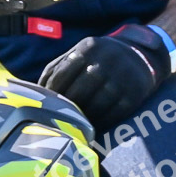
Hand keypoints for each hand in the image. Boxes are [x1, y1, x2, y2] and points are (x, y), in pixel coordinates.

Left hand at [38, 34, 164, 129]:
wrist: (140, 56)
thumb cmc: (100, 58)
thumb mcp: (80, 53)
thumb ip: (57, 68)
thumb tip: (35, 91)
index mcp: (87, 48)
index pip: (62, 75)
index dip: (52, 94)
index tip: (46, 105)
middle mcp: (106, 61)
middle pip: (78, 92)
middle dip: (66, 108)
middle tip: (58, 119)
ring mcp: (122, 78)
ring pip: (96, 105)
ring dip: (83, 119)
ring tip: (73, 126)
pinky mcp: (134, 95)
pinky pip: (113, 114)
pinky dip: (100, 123)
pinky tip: (91, 127)